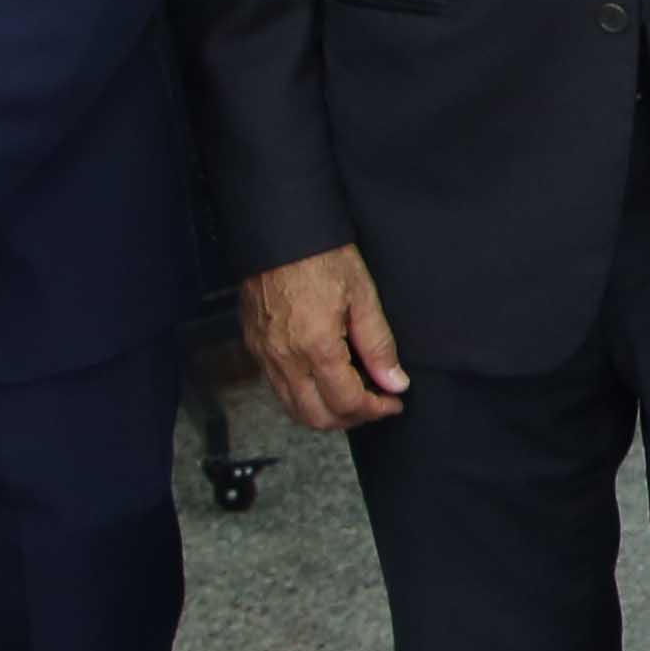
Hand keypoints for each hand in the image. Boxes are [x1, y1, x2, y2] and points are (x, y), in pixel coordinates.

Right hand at [240, 243, 410, 431]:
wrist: (278, 231)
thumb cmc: (320, 256)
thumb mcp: (362, 296)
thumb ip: (379, 346)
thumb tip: (395, 382)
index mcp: (316, 347)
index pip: (348, 402)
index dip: (376, 409)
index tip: (394, 401)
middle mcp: (285, 358)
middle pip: (317, 417)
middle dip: (351, 419)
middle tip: (376, 404)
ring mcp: (264, 355)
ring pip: (293, 408)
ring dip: (326, 412)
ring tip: (353, 395)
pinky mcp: (254, 346)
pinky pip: (277, 388)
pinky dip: (303, 396)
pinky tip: (324, 380)